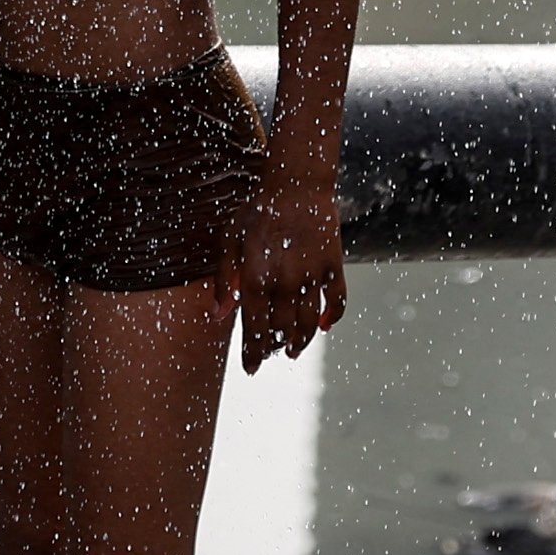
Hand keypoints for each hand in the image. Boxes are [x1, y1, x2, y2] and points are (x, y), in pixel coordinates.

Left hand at [226, 185, 346, 367]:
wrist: (296, 186)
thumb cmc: (257, 213)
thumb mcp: (229, 241)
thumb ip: (223, 280)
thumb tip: (218, 316)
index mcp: (254, 280)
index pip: (253, 329)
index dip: (252, 353)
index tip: (251, 369)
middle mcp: (283, 284)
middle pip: (280, 331)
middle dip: (274, 348)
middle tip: (271, 355)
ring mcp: (310, 277)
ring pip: (307, 324)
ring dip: (300, 342)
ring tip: (293, 350)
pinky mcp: (332, 267)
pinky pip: (336, 302)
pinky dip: (331, 318)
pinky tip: (323, 327)